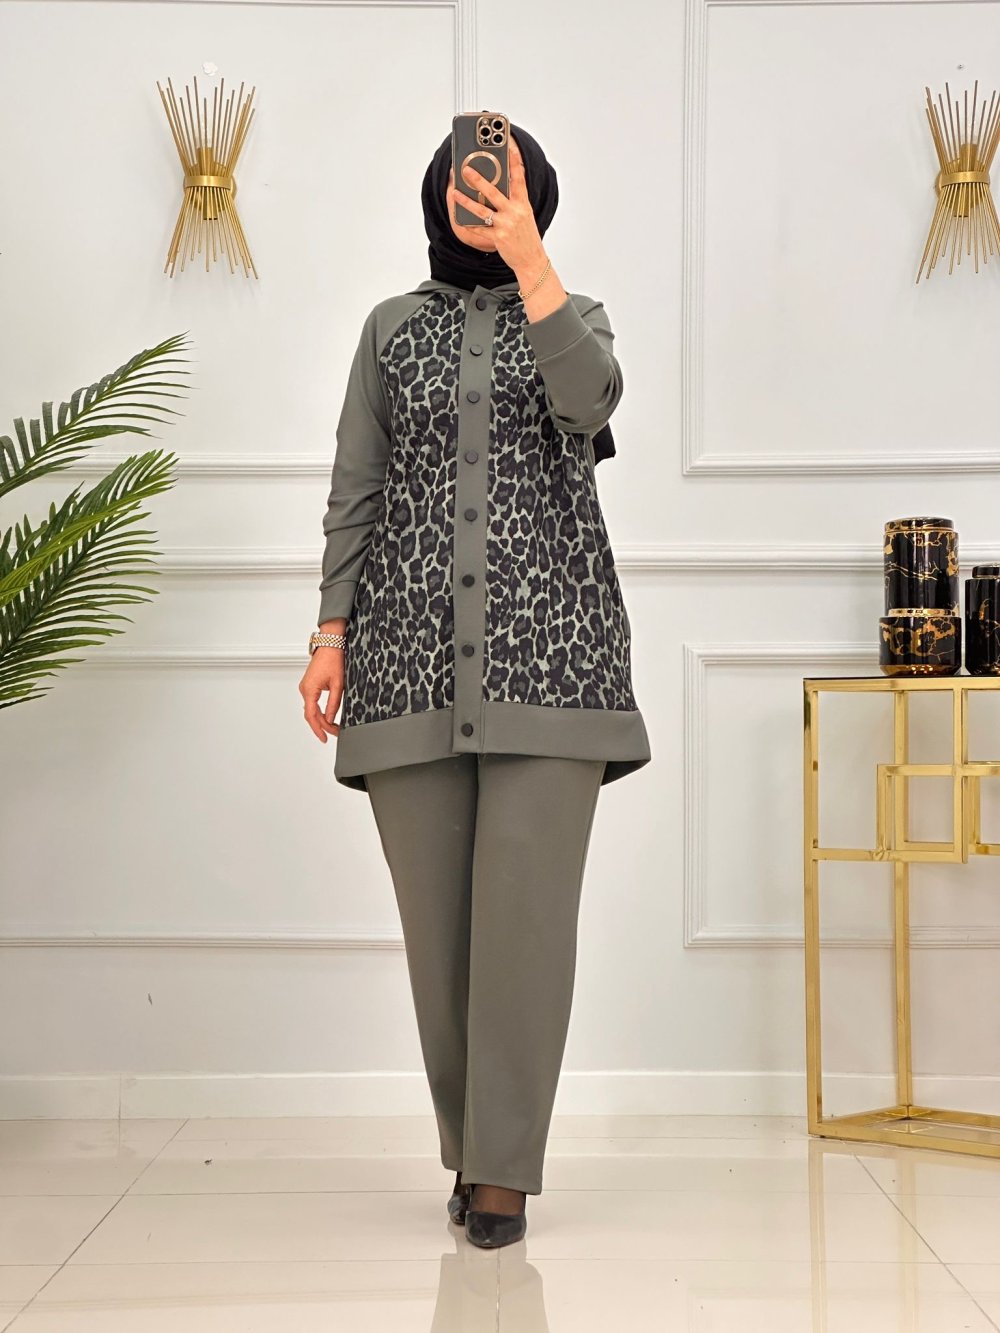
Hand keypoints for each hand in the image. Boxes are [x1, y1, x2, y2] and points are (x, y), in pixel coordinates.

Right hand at [299, 649, 343, 740]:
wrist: (331, 645)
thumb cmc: (334, 660)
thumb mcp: (338, 684)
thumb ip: (333, 703)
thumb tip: (330, 718)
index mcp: (309, 690)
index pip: (311, 716)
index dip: (318, 729)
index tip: (324, 738)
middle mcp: (304, 689)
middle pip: (311, 714)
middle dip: (322, 725)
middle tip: (334, 733)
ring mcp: (306, 687)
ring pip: (311, 709)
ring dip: (321, 719)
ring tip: (333, 727)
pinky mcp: (310, 685)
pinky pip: (312, 702)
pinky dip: (319, 711)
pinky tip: (327, 717)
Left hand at [447, 134, 546, 277]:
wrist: (532, 260)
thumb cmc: (527, 237)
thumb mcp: (525, 215)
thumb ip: (515, 201)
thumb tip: (501, 189)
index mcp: (523, 204)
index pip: (519, 178)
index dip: (515, 161)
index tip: (509, 147)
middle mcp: (515, 212)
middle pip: (494, 191)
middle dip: (478, 179)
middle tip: (466, 169)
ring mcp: (506, 225)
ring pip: (482, 210)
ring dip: (466, 200)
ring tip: (455, 192)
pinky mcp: (498, 237)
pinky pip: (480, 229)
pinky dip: (469, 224)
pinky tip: (460, 218)